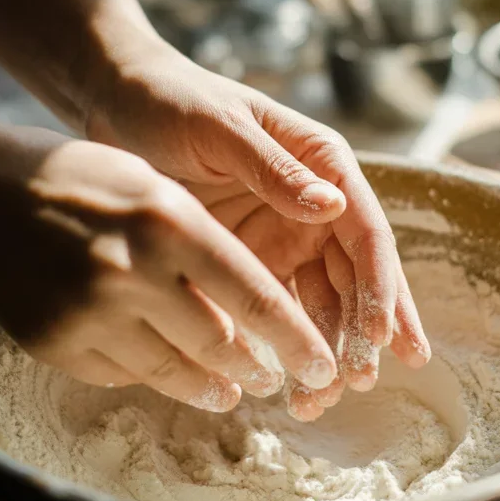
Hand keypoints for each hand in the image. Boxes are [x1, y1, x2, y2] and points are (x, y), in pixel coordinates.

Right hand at [0, 127, 338, 409]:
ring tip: (227, 389)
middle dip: (254, 367)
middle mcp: (132, 271)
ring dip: (208, 384)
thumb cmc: (81, 178)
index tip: (320, 363)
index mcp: (170, 221)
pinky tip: (163, 366)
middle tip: (273, 379)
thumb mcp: (154, 187)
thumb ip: (206, 241)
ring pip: (172, 369)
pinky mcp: (56, 344)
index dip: (295, 337)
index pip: (253, 294)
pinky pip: (122, 373)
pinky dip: (149, 372)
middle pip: (218, 342)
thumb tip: (253, 308)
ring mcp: (90, 313)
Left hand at [86, 43, 430, 415]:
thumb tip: (332, 206)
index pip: (366, 232)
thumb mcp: (220, 129)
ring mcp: (286, 236)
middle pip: (357, 276)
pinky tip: (292, 384)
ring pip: (325, 301)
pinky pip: (282, 309)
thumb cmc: (173, 102)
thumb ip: (272, 168)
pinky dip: (291, 345)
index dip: (381, 286)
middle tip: (363, 381)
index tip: (381, 336)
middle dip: (366, 330)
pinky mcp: (253, 260)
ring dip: (331, 348)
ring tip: (321, 398)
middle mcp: (314, 204)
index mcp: (321, 163)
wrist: (118, 106)